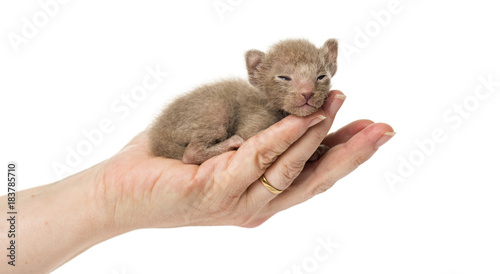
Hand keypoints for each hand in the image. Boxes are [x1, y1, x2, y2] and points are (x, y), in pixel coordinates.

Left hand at [95, 90, 393, 230]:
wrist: (119, 192)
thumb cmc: (171, 165)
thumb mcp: (224, 147)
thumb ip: (255, 137)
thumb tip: (284, 111)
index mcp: (261, 196)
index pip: (313, 175)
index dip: (346, 154)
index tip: (375, 129)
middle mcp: (257, 205)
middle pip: (315, 180)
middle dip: (352, 153)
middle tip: (384, 128)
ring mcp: (238, 203)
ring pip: (291, 168)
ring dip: (321, 135)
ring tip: (342, 104)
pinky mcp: (215, 191)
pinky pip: (257, 158)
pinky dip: (285, 137)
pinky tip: (306, 119)